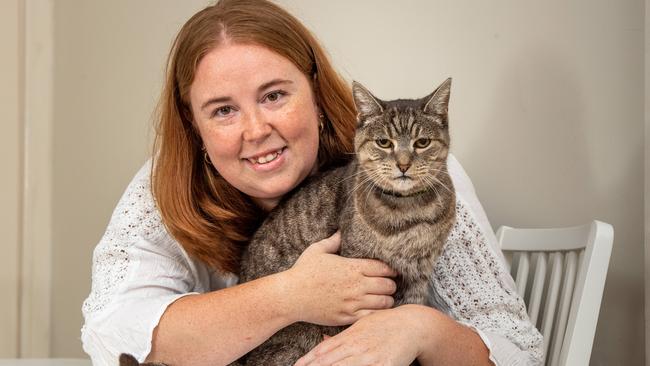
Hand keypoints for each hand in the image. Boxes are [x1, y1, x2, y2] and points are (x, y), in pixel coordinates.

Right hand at [283, 231, 397, 325]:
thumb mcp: (317, 250)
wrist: (290, 296)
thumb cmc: (303, 271)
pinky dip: (377, 314)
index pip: (384, 268)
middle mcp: (356, 285)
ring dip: (387, 300)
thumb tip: (342, 231)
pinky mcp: (347, 317)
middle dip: (391, 285)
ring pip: (384, 303)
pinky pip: (371, 317)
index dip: (391, 270)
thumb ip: (334, 241)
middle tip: (388, 284)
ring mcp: (353, 303)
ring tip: (384, 298)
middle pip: (388, 286)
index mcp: (352, 267)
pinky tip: (373, 310)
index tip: (390, 271)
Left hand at [294, 305, 426, 365]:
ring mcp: (369, 357)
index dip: (307, 361)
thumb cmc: (386, 324)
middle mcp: (356, 347)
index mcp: (350, 336)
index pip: (323, 351)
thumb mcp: (361, 325)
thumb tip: (322, 338)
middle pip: (329, 363)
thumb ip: (342, 336)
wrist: (413, 325)